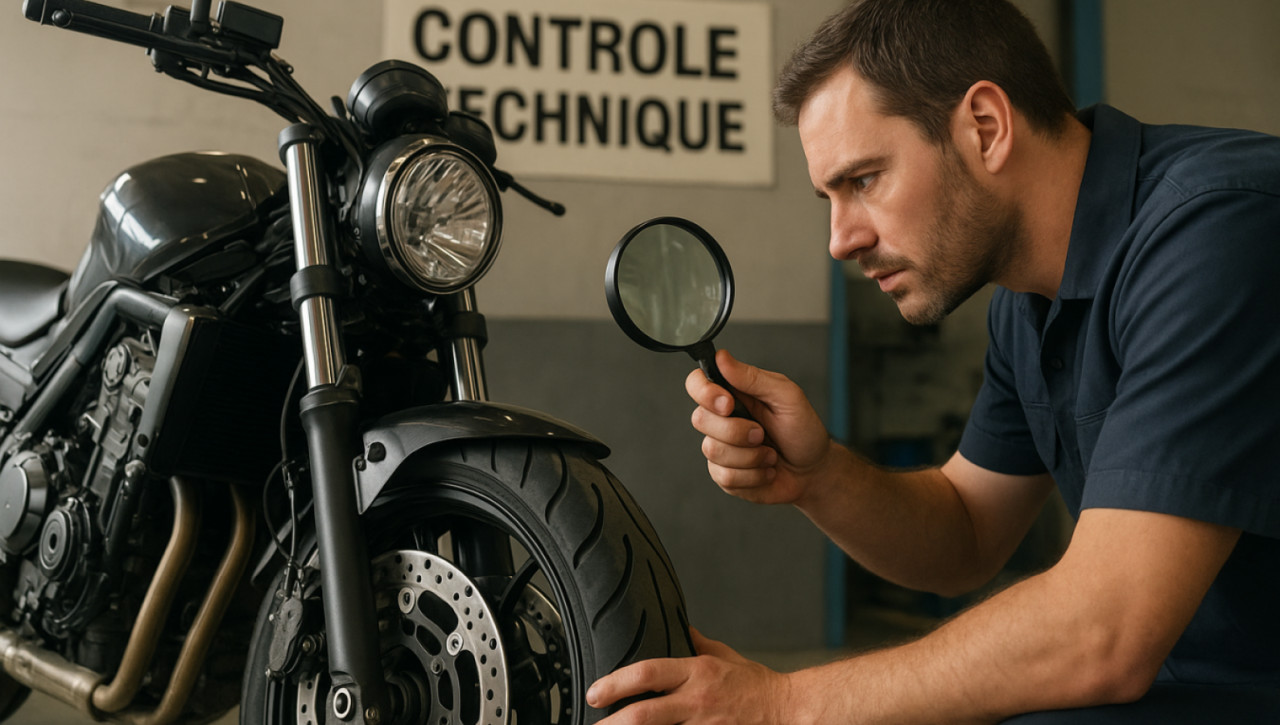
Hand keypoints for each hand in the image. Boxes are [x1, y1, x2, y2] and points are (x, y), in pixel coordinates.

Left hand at [588, 628, 790, 723]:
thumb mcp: (725, 656)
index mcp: (696, 672)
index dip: (616, 682)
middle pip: (645, 713)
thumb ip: (699, 643)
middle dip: (613, 723)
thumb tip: (682, 629)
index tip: (596, 692)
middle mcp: (696, 700)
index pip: (648, 672)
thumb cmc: (756, 685)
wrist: (787, 711)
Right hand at [686, 349, 833, 504]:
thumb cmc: (804, 432)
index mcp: (734, 394)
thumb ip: (753, 377)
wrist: (813, 472)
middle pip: (700, 419)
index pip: (697, 383)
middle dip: (737, 431)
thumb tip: (722, 357)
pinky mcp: (724, 474)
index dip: (704, 392)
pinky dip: (753, 476)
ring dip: (751, 456)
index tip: (728, 404)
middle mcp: (722, 419)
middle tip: (762, 433)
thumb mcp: (788, 397)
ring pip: (713, 451)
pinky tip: (765, 470)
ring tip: (769, 454)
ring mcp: (721, 447)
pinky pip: (725, 476)